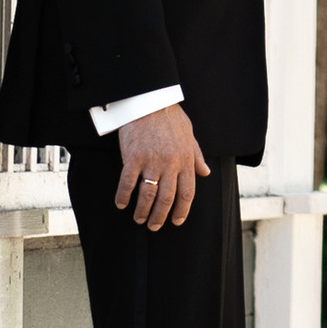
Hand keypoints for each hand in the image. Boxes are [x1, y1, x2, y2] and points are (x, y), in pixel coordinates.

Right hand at [116, 107, 209, 229]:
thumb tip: (205, 172)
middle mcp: (170, 164)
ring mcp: (151, 161)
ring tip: (139, 219)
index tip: (177, 221)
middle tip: (154, 226)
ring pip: (148, 195)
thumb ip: (196, 156)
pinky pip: (127, 183)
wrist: (150, 101)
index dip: (182, 210)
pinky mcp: (133, 157)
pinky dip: (123, 196)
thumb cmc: (170, 117)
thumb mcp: (189, 135)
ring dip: (143, 210)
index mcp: (186, 160)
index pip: (187, 192)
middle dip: (160, 216)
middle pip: (167, 198)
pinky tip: (121, 204)